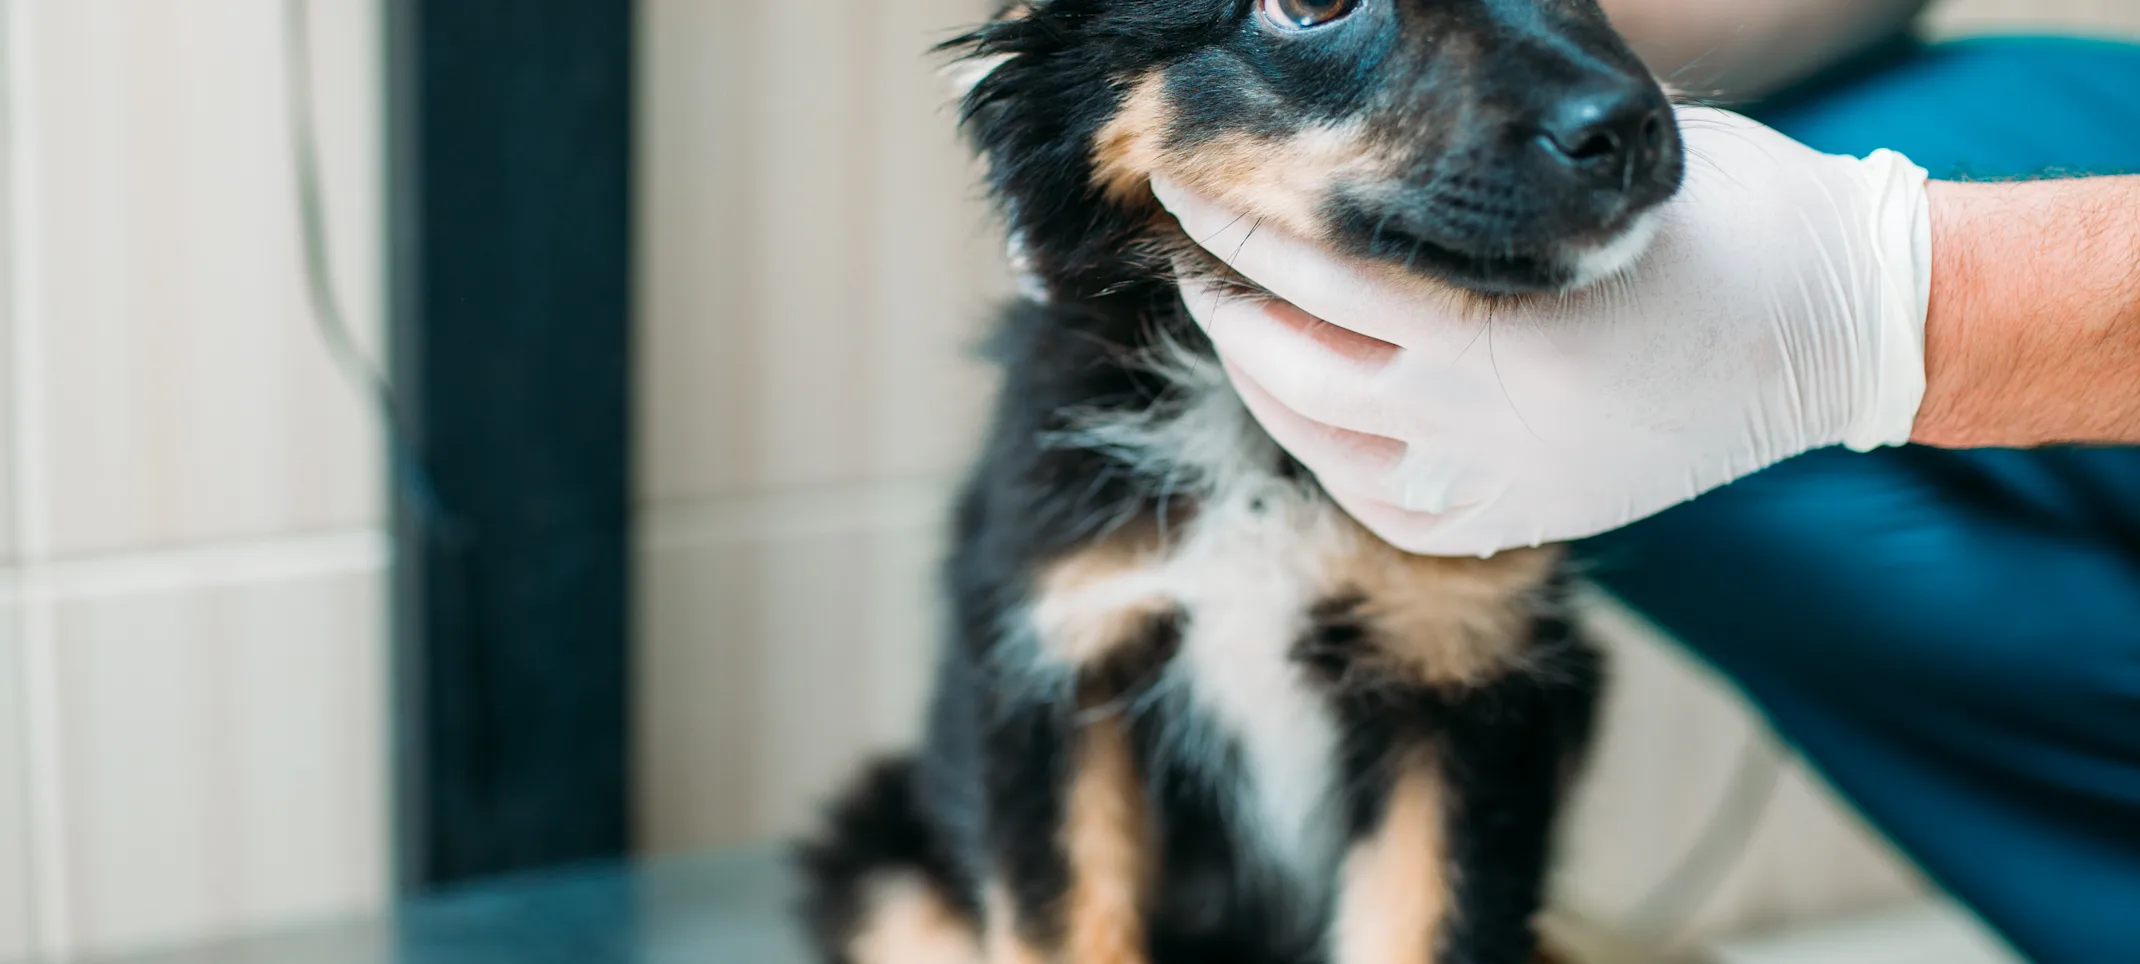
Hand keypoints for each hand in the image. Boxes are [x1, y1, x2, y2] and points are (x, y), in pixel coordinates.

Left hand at [1157, 106, 1931, 556]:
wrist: (1847, 332)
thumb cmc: (1736, 220)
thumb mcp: (1605, 174)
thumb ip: (1484, 180)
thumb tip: (1371, 137)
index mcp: (1504, 320)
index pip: (1313, 270)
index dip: (1229, 222)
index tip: (1179, 180)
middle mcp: (1484, 417)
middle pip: (1291, 365)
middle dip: (1220, 300)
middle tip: (1188, 248)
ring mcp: (1503, 482)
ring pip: (1322, 446)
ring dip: (1259, 378)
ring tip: (1233, 319)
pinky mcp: (1529, 517)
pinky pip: (1389, 506)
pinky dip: (1330, 455)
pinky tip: (1311, 406)